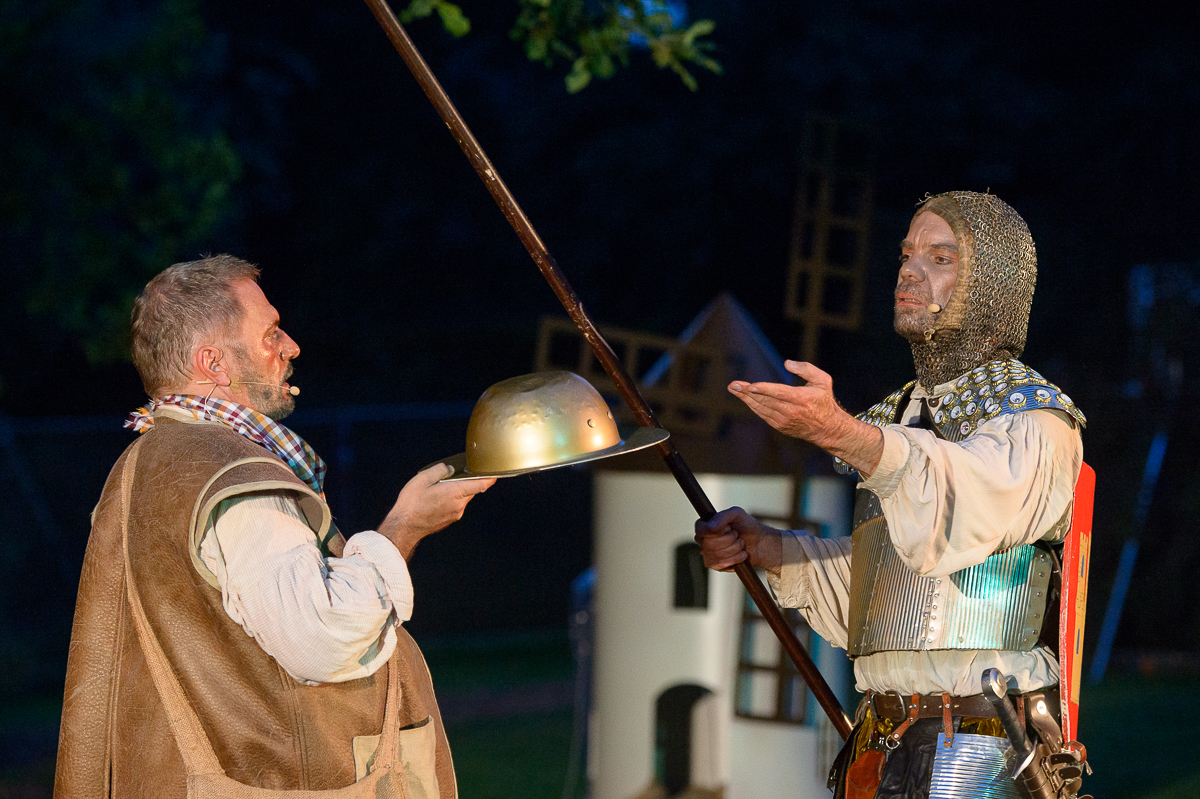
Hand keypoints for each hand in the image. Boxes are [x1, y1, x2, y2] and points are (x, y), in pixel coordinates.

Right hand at [377, 463, 495, 558]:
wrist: (404, 527)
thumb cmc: (412, 503)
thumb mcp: (423, 479)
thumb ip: (439, 471)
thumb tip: (449, 469)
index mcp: (455, 492)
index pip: (481, 484)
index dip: (490, 478)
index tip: (496, 473)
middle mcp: (459, 505)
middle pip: (471, 490)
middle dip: (466, 482)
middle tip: (452, 475)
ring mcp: (455, 514)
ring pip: (462, 498)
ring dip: (456, 491)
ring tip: (437, 489)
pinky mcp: (450, 520)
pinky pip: (456, 506)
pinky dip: (450, 500)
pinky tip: (435, 499)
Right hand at [694, 507, 781, 576]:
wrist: (759, 542)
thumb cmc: (747, 526)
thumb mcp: (736, 514)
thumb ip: (722, 516)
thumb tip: (710, 527)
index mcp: (705, 525)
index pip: (701, 530)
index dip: (715, 531)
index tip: (728, 528)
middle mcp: (703, 539)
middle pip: (709, 544)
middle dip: (729, 540)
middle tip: (737, 536)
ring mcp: (708, 553)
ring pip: (716, 555)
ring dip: (734, 549)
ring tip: (741, 544)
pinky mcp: (715, 565)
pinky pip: (720, 565)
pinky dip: (735, 559)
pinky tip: (741, 555)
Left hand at [729, 360, 882, 475]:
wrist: (827, 428)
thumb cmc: (824, 401)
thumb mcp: (823, 380)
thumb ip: (806, 369)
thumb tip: (787, 363)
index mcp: (802, 399)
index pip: (780, 393)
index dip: (764, 389)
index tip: (750, 385)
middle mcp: (791, 412)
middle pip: (765, 401)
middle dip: (747, 392)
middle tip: (733, 385)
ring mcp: (784, 420)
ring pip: (761, 408)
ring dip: (746, 399)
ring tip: (734, 389)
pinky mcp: (780, 426)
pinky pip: (763, 415)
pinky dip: (753, 406)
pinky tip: (745, 398)